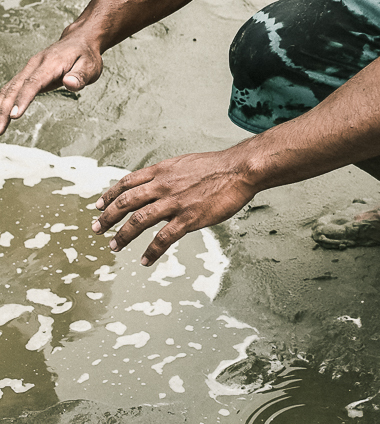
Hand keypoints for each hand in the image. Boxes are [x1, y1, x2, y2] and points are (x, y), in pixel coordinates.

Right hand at [0, 33, 102, 133]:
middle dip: (4, 109)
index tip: (14, 115)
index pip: (33, 83)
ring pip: (10, 88)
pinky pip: (12, 88)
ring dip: (0, 108)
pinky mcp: (28, 74)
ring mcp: (29, 69)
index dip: (23, 99)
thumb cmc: (85, 54)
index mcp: (50, 63)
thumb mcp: (90, 66)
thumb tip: (69, 83)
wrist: (80, 40)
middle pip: (16, 87)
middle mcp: (35, 65)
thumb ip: (80, 76)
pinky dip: (2, 101)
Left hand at [91, 147, 259, 265]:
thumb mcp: (185, 163)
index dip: (110, 195)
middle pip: (126, 203)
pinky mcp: (188, 219)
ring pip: (138, 221)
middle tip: (96, 229)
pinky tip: (145, 260)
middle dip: (107, 217)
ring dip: (122, 236)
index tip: (99, 205)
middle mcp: (163, 186)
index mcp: (162, 171)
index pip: (127, 183)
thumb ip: (168, 175)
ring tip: (113, 246)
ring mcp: (174, 203)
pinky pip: (163, 238)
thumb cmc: (217, 166)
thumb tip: (156, 183)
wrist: (238, 170)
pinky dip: (151, 251)